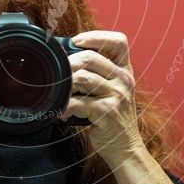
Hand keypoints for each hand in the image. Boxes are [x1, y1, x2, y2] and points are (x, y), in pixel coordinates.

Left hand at [59, 30, 145, 163]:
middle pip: (91, 57)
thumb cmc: (112, 116)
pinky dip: (65, 107)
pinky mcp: (107, 111)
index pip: (119, 41)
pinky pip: (78, 102)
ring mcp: (117, 95)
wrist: (125, 146)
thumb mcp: (113, 90)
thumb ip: (98, 74)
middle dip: (68, 63)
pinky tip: (63, 112)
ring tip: (59, 95)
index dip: (96, 36)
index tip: (76, 41)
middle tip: (57, 74)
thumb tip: (67, 58)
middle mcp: (124, 80)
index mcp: (125, 70)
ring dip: (64, 86)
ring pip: (82, 78)